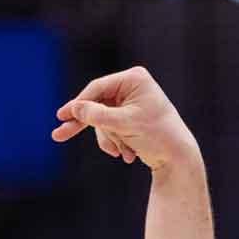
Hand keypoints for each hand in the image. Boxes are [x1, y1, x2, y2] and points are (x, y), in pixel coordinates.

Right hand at [51, 66, 201, 171]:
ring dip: (110, 140)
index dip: (79, 104)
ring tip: (124, 154)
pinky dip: (116, 143)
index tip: (62, 116)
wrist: (178, 158)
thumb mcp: (125, 125)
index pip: (98, 89)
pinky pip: (110, 129)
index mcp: (134, 79)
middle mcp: (131, 87)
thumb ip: (98, 115)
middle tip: (59, 134)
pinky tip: (128, 155)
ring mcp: (129, 103)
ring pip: (102, 121)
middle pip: (96, 104)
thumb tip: (75, 108)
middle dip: (86, 125)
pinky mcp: (129, 118)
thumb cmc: (157, 136)